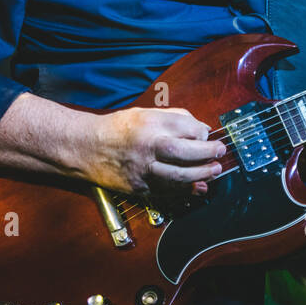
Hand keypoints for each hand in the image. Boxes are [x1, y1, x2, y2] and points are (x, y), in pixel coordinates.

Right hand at [86, 107, 223, 197]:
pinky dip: (186, 190)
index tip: (208, 135)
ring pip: (178, 176)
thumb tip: (202, 129)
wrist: (85, 148)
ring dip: (201, 175)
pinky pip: (167, 191)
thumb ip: (174, 118)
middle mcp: (146, 146)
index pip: (186, 127)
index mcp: (149, 124)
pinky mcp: (139, 187)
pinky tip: (199, 187)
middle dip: (208, 153)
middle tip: (220, 152)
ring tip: (214, 170)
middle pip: (184, 152)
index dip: (203, 132)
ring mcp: (142, 169)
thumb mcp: (144, 113)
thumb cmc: (117, 129)